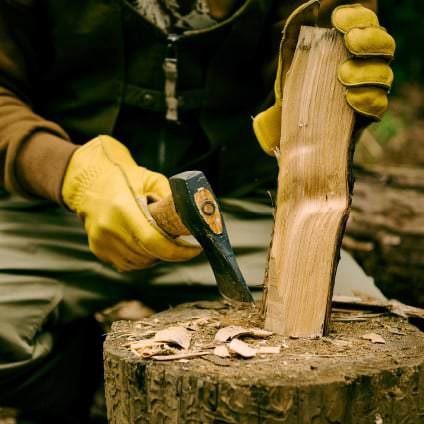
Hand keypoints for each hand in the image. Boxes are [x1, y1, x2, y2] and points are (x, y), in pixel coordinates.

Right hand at [61, 135, 200, 270]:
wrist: (86, 181)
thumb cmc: (120, 176)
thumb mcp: (149, 178)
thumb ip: (169, 196)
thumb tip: (189, 214)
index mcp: (123, 208)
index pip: (154, 242)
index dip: (178, 251)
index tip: (194, 249)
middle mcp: (109, 228)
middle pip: (149, 254)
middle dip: (170, 252)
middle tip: (180, 242)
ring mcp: (101, 241)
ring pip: (139, 262)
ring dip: (155, 256)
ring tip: (159, 239)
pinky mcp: (98, 248)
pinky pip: (126, 263)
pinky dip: (140, 258)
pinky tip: (143, 243)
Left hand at [253, 0, 394, 155]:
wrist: (285, 124)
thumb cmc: (293, 87)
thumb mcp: (290, 58)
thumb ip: (298, 32)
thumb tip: (310, 7)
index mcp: (351, 47)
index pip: (367, 24)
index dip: (359, 18)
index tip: (338, 21)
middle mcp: (365, 66)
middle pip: (385, 48)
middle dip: (370, 41)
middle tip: (349, 43)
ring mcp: (368, 91)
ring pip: (384, 76)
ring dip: (367, 73)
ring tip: (343, 76)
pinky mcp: (365, 116)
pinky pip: (379, 106)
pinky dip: (367, 100)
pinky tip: (350, 99)